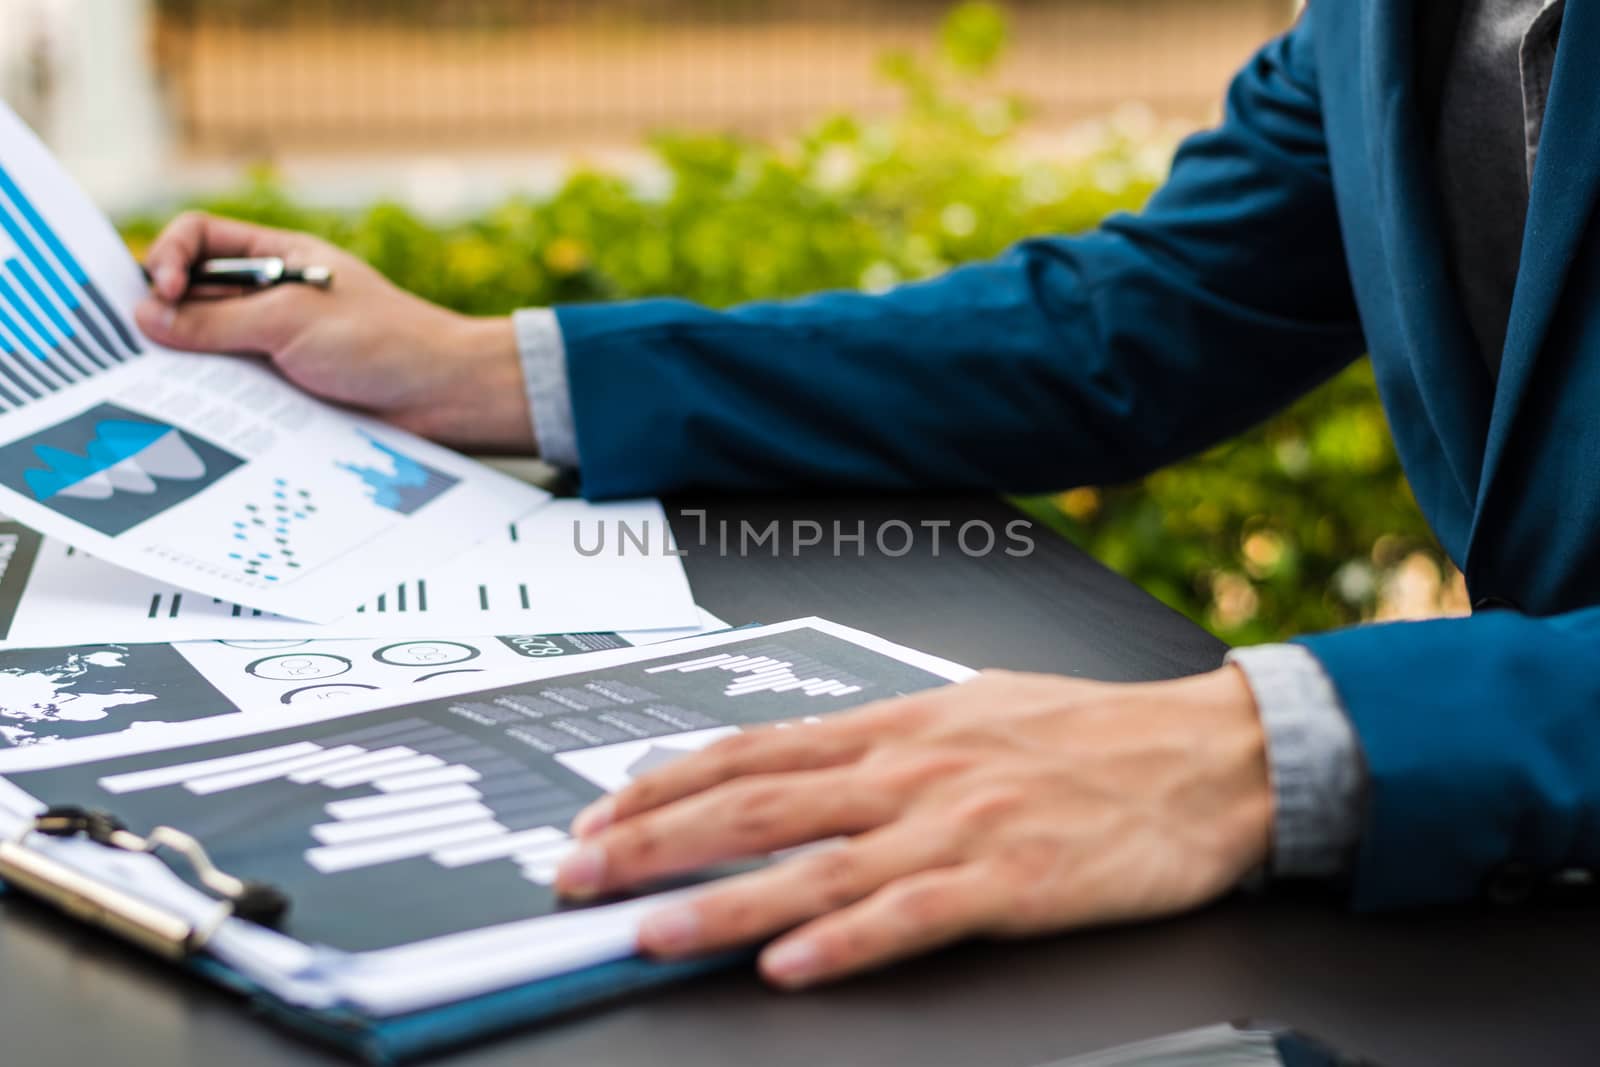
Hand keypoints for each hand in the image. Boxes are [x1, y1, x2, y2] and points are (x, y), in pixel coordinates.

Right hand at [134, 212, 533, 451]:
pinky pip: (232, 390)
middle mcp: (271, 298)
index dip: (169, 257)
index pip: (199, 238)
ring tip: (177, 381)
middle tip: (150, 347)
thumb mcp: (292, 320)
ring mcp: (277, 344)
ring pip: (207, 347)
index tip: (164, 291)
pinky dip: (211, 398)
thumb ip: (218, 320)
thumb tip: (147, 318)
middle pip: (193, 295)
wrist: (443, 396)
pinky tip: (203, 411)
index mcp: (277, 259)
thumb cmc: (382, 341)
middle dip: (167, 316)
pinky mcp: (285, 390)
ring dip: (187, 362)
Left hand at [556, 667, 1270, 988]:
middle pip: (756, 806)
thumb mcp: (970, 710)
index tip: (601, 814)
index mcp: (895, 727)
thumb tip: (797, 761)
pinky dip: (843, 942)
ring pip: (814, 865)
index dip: (665, 785)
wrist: (1206, 756)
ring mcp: (957, 825)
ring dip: (722, 902)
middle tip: (580, 873)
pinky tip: (790, 966)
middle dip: (654, 842)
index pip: (751, 753)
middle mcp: (910, 770)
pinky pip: (910, 916)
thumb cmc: (1089, 735)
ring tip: (651, 929)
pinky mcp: (1011, 883)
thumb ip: (881, 741)